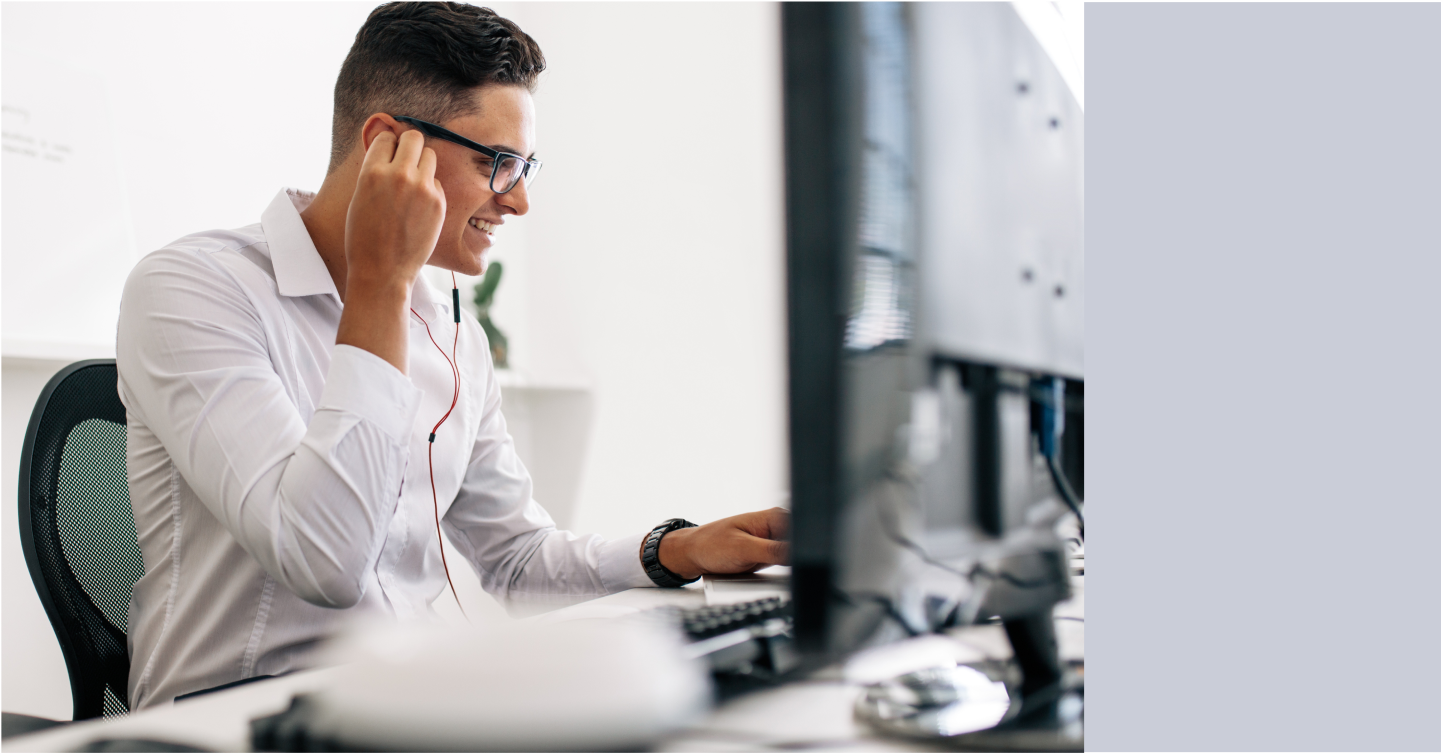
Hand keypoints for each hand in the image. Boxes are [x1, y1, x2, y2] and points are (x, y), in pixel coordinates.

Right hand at [344, 129, 445, 292]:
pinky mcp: (438, 202)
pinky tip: (419, 207)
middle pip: (413, 137)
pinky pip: (436, 181)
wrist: (382, 270)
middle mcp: (398, 175)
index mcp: (372, 172)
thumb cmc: (364, 237)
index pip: (387, 137)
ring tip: (413, 185)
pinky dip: (430, 189)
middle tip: (406, 161)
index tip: (389, 157)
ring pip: (430, 155)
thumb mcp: (359, 197)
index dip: (388, 146)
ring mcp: (422, 188)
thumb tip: (389, 147)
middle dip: (409, 146)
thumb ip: (375, 171)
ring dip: (422, 164)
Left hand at [656, 508, 789, 579]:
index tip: (796, 562)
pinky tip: (763, 569)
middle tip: (776, 566)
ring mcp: (773, 542)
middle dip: (796, 559)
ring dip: (787, 567)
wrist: (694, 555)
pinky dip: (779, 571)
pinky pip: (783, 565)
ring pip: (793, 557)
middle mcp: (776, 528)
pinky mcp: (769, 555)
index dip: (804, 548)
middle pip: (800, 545)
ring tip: (761, 566)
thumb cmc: (711, 545)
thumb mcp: (743, 549)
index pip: (801, 531)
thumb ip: (773, 551)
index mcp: (773, 517)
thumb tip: (799, 553)